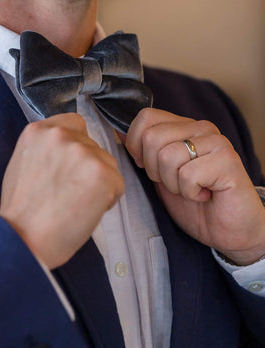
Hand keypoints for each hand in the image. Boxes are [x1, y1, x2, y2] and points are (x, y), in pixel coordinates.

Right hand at [0, 113, 124, 268]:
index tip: (71, 164)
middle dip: (87, 166)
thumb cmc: (22, 209)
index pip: (75, 124)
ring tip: (76, 203)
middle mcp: (61, 135)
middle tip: (70, 191)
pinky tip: (86, 211)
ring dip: (99, 181)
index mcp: (39, 130)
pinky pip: (117, 183)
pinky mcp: (102, 174)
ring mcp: (83, 153)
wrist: (23, 239)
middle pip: (93, 145)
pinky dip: (108, 198)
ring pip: (107, 163)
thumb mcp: (23, 161)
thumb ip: (46, 146)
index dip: (77, 145)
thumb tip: (70, 146)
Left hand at [123, 108, 264, 265]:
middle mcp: (201, 128)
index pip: (146, 117)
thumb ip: (142, 151)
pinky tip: (203, 194)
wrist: (226, 230)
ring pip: (167, 156)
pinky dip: (189, 192)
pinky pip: (187, 174)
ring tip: (190, 189)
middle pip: (152, 138)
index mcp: (183, 127)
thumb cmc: (192, 202)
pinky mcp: (228, 160)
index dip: (136, 145)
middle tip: (175, 182)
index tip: (147, 166)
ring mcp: (216, 142)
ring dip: (173, 184)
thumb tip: (118, 130)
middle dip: (154, 170)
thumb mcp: (158, 173)